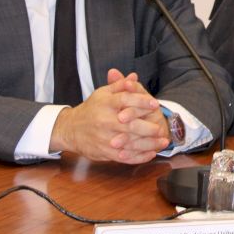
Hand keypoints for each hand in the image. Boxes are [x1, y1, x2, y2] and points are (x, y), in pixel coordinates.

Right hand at [50, 69, 170, 162]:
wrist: (70, 129)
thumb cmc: (91, 109)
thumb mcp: (103, 93)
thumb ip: (120, 85)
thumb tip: (133, 76)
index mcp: (106, 103)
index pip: (125, 100)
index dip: (141, 102)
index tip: (155, 104)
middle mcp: (105, 121)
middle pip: (129, 125)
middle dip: (148, 128)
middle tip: (161, 128)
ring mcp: (105, 138)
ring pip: (129, 143)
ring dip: (148, 144)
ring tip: (162, 142)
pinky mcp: (104, 151)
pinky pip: (124, 156)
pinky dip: (138, 157)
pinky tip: (150, 154)